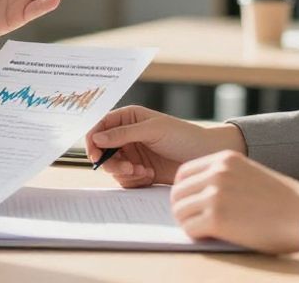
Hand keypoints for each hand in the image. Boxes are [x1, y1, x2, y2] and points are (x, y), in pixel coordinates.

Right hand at [85, 105, 245, 186]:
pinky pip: (125, 179)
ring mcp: (133, 154)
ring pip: (112, 166)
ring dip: (123, 172)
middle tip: (126, 168)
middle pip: (102, 150)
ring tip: (141, 172)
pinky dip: (134, 179)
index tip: (95, 154)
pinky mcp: (140, 171)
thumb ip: (123, 133)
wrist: (206, 156)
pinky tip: (149, 175)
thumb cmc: (183, 136)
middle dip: (111, 161)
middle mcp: (127, 136)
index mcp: (128, 118)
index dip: (93, 140)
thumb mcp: (152, 130)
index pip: (100, 127)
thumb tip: (96, 138)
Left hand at [170, 150, 298, 253]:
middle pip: (177, 192)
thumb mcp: (249, 174)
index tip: (191, 203)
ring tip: (203, 230)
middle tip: (193, 220)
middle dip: (182, 208)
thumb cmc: (282, 201)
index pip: (184, 173)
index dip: (184, 191)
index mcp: (224, 159)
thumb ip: (224, 177)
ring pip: (180, 211)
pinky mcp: (217, 218)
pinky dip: (195, 235)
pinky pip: (189, 228)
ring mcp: (215, 195)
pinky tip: (209, 237)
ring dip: (188, 223)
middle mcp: (217, 173)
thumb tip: (198, 193)